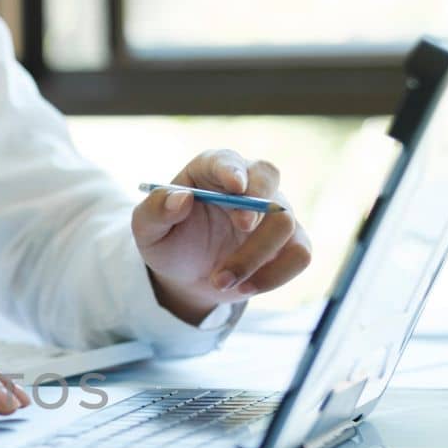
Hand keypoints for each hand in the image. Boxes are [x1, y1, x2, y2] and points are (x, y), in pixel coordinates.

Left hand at [132, 149, 312, 323]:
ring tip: (220, 281)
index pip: (227, 159)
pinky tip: (244, 288)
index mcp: (212, 170)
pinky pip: (300, 254)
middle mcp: (249, 184)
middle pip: (268, 178)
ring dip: (253, 256)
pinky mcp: (289, 243)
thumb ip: (155, 211)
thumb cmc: (169, 242)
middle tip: (242, 225)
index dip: (233, 169)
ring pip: (284, 223)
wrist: (187, 276)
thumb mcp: (147, 230)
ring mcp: (274, 213)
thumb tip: (181, 198)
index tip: (234, 186)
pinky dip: (275, 275)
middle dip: (258, 201)